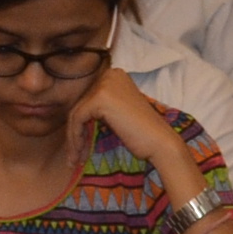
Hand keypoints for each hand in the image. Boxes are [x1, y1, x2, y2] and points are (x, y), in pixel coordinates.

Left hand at [74, 67, 191, 179]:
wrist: (160, 142)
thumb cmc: (142, 133)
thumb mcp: (117, 113)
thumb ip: (100, 108)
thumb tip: (73, 117)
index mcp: (115, 75)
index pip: (88, 99)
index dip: (81, 124)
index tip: (79, 146)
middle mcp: (110, 74)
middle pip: (81, 105)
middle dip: (75, 133)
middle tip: (75, 155)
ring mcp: (105, 84)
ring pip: (76, 113)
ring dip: (73, 138)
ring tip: (75, 159)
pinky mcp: (99, 98)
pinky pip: (77, 118)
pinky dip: (75, 138)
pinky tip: (79, 154)